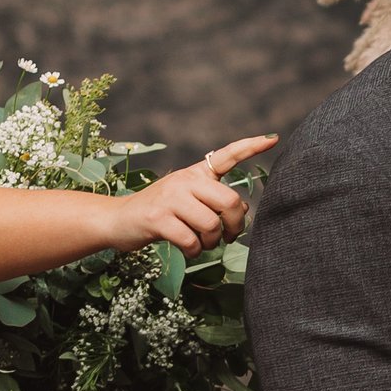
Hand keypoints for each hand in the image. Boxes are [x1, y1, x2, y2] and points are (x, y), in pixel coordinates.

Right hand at [117, 136, 276, 255]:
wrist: (118, 220)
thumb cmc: (160, 213)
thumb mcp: (188, 202)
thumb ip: (214, 202)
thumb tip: (244, 209)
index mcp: (195, 173)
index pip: (226, 155)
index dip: (251, 147)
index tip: (272, 138)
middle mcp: (184, 180)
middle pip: (229, 202)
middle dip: (234, 226)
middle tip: (228, 237)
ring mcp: (170, 198)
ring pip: (211, 225)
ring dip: (211, 243)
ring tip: (202, 244)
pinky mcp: (158, 219)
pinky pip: (191, 240)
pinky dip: (194, 252)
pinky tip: (187, 250)